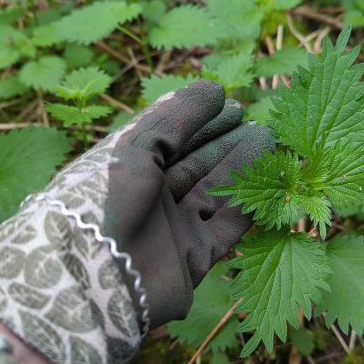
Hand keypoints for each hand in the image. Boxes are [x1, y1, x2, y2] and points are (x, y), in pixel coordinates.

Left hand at [97, 80, 274, 327]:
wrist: (93, 275)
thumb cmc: (104, 198)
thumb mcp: (135, 145)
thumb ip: (175, 116)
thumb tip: (213, 88)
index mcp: (130, 169)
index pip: (173, 140)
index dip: (202, 122)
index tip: (234, 105)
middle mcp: (151, 198)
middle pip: (197, 165)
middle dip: (227, 143)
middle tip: (259, 123)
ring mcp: (173, 229)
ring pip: (216, 193)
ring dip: (243, 168)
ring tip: (270, 140)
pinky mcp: (193, 258)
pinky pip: (226, 227)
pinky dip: (248, 205)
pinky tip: (269, 182)